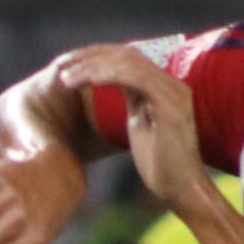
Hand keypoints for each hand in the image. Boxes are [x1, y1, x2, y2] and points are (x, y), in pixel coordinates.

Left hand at [70, 41, 205, 214]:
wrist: (182, 189)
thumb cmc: (160, 165)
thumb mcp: (141, 125)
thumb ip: (132, 102)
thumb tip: (111, 87)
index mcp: (164, 87)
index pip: (128, 58)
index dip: (97, 56)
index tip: (69, 65)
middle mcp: (171, 83)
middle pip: (127, 54)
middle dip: (90, 56)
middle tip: (61, 65)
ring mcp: (173, 92)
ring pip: (128, 63)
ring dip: (93, 67)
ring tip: (67, 78)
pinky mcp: (169, 104)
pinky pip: (134, 78)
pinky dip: (107, 75)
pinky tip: (86, 81)